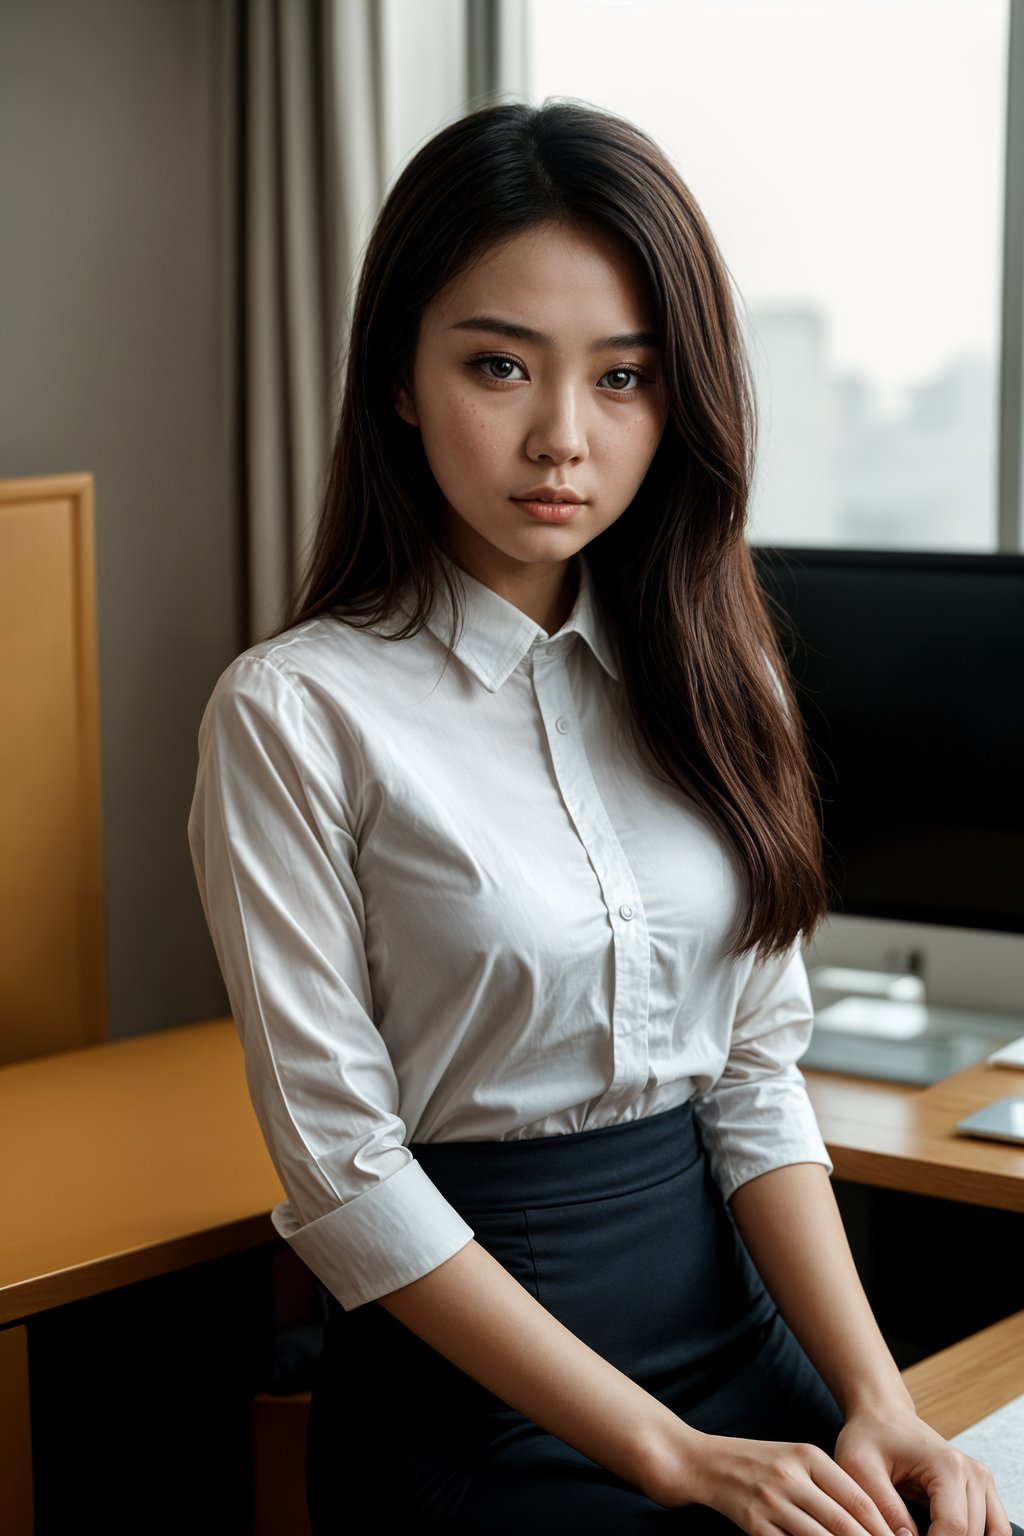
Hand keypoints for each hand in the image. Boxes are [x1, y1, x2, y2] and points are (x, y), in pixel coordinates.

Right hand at [673, 1431, 900, 1535]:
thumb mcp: (795, 1458)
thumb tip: (868, 1523)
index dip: (884, 1528)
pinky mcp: (754, 1525)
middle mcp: (791, 1476)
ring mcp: (771, 1501)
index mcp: (807, 1455)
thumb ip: (829, 1485)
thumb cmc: (758, 1462)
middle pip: (844, 1523)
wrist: (705, 1462)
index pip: (858, 1498)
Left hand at [835, 1405, 1010, 1535]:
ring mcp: (981, 1480)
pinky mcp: (981, 1488)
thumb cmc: (868, 1436)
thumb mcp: (860, 1468)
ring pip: (989, 1535)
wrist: (882, 1414)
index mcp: (947, 1466)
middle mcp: (973, 1472)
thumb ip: (885, 1507)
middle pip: (970, 1535)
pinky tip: (944, 1535)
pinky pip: (995, 1529)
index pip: (953, 1528)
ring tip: (926, 1534)